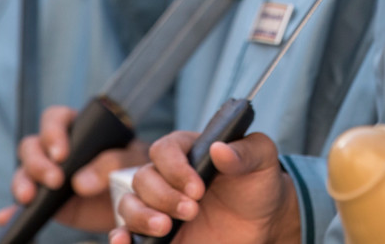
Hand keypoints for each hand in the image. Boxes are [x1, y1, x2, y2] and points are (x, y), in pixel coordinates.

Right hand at [0, 105, 147, 232]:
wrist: (137, 200)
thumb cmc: (134, 169)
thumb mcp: (131, 161)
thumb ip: (111, 164)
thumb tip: (79, 183)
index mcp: (79, 129)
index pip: (55, 119)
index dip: (53, 132)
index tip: (62, 154)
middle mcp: (58, 150)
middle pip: (32, 145)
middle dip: (37, 162)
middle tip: (54, 180)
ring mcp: (49, 174)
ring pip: (23, 171)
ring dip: (22, 183)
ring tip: (30, 198)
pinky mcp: (46, 200)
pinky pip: (21, 204)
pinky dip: (11, 210)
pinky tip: (7, 216)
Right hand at [112, 131, 300, 243]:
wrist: (263, 222)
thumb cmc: (258, 184)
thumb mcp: (262, 161)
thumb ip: (245, 152)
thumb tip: (219, 149)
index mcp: (188, 152)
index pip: (164, 150)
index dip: (176, 168)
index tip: (199, 188)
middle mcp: (168, 177)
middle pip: (143, 178)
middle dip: (164, 196)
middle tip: (193, 210)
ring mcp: (160, 206)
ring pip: (129, 205)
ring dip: (142, 216)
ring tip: (166, 227)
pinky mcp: (156, 235)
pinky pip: (127, 234)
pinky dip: (121, 239)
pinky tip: (125, 241)